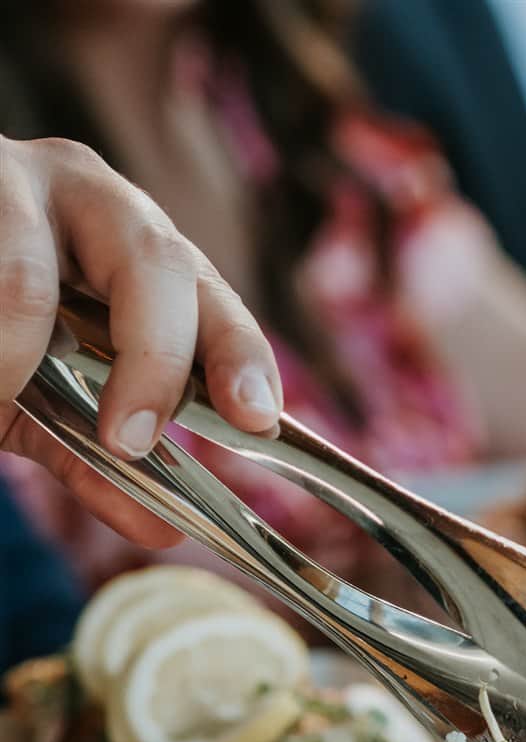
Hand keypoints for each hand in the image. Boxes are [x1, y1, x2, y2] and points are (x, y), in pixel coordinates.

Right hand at [1, 136, 281, 544]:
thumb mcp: (38, 393)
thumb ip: (92, 454)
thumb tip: (161, 531)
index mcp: (142, 250)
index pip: (215, 300)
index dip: (240, 357)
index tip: (254, 421)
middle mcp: (97, 197)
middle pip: (158, 268)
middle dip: (152, 361)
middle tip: (127, 439)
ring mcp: (19, 177)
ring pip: (32, 279)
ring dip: (14, 355)